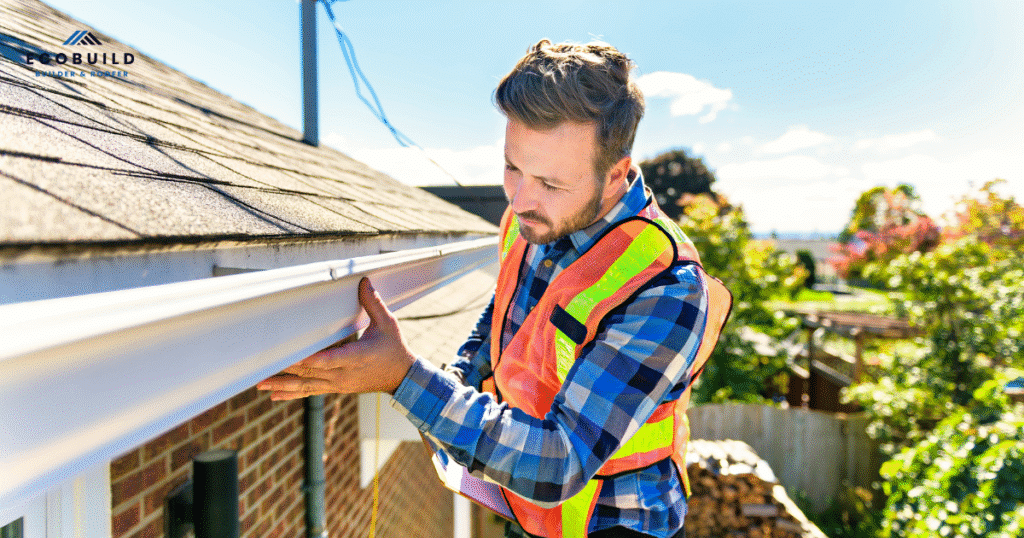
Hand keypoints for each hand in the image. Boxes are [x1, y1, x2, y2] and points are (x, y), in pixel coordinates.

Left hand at [256, 277, 415, 398]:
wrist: (402, 378)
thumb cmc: (395, 349)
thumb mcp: (388, 324)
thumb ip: (373, 303)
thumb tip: (363, 281)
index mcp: (356, 357)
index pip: (328, 360)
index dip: (309, 360)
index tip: (291, 357)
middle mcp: (344, 374)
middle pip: (311, 373)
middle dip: (286, 370)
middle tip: (263, 368)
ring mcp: (339, 384)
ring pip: (307, 385)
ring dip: (283, 385)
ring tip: (261, 385)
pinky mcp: (336, 388)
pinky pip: (311, 392)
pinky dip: (292, 394)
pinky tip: (274, 396)